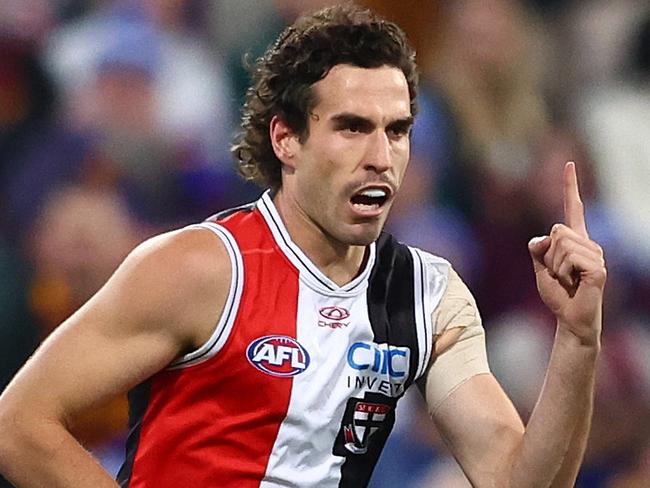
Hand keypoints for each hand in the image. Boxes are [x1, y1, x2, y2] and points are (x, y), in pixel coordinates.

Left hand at [528, 162, 606, 345]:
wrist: (570, 319)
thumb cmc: (558, 294)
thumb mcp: (539, 267)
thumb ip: (537, 249)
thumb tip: (543, 237)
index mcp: (575, 240)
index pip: (572, 208)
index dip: (570, 186)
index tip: (569, 164)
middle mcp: (589, 243)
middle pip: (556, 230)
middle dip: (548, 254)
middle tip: (559, 274)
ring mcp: (596, 255)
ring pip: (560, 244)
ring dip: (554, 266)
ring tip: (567, 280)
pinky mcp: (598, 268)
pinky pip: (568, 259)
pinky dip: (562, 273)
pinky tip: (574, 284)